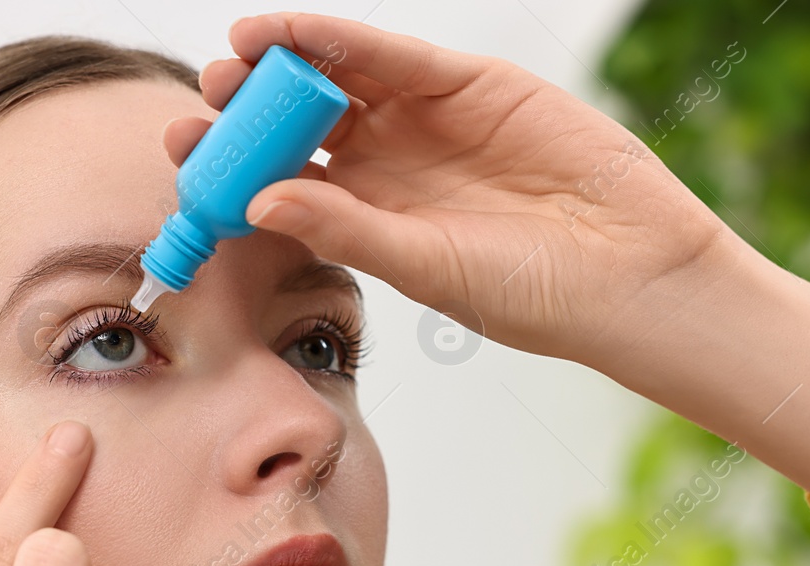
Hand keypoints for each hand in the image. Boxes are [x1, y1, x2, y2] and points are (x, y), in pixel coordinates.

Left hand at [165, 11, 736, 368]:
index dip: (232, 167)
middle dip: (248, 109)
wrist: (624, 268)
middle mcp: (385, 169)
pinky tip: (297, 31)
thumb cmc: (526, 290)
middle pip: (297, 127)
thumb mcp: (423, 265)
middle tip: (207, 96)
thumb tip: (260, 200)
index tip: (184, 156)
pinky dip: (344, 40)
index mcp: (365, 222)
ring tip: (236, 55)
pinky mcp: (465, 85)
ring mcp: (422, 124)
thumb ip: (345, 228)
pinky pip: (392, 57)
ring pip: (337, 83)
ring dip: (285, 64)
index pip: (281, 183)